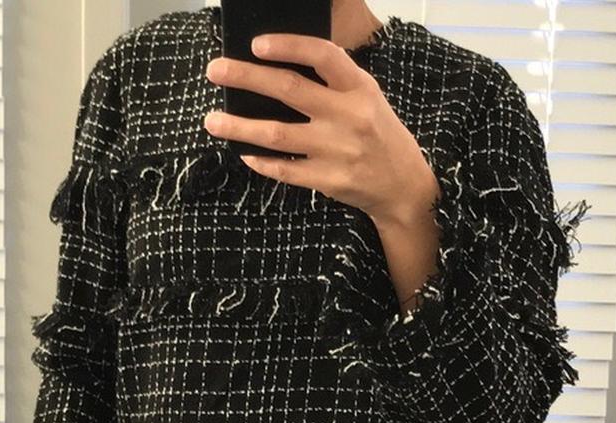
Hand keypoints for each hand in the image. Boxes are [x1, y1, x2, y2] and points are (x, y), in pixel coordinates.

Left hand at [203, 32, 439, 226]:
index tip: (255, 44)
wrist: (403, 186)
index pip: (322, 55)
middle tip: (215, 71)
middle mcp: (348, 116)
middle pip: (289, 90)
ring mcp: (337, 150)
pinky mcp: (328, 180)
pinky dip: (261, 162)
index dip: (288, 46)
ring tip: (212, 121)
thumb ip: (334, 83)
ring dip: (239, 127)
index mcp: (359, 88)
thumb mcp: (368, 99)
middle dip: (246, 78)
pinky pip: (285, 170)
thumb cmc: (379, 135)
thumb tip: (279, 69)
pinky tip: (244, 153)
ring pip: (277, 134)